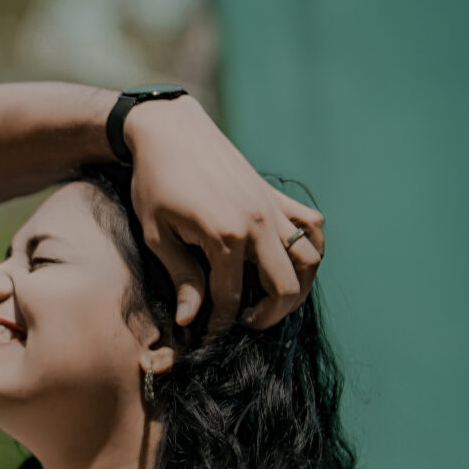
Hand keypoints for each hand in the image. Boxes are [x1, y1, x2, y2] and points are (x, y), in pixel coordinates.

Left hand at [121, 97, 323, 333]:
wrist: (171, 131)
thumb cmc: (155, 182)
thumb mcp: (157, 234)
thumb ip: (182, 277)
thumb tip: (191, 319)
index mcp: (227, 235)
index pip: (231, 297)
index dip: (220, 324)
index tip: (209, 336)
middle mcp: (259, 222)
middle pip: (285, 286)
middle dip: (269, 315)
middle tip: (245, 322)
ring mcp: (273, 207)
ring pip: (309, 260)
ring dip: (297, 288)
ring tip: (269, 300)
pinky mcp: (276, 196)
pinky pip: (313, 226)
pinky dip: (312, 249)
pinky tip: (291, 263)